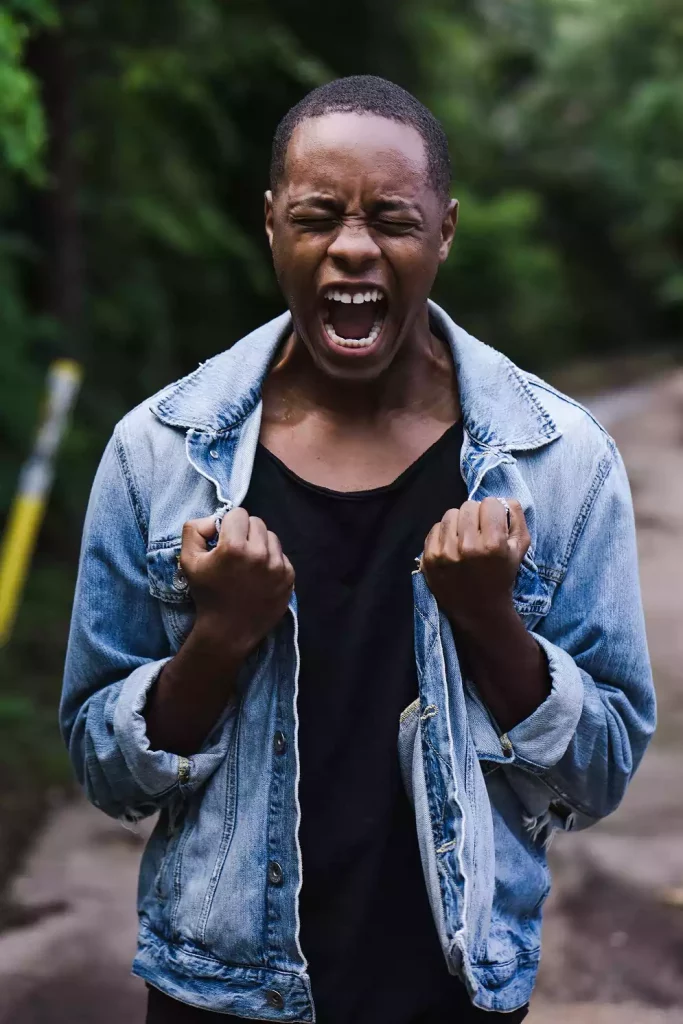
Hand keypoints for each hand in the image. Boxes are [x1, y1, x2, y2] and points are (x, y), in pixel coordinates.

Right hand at [180, 507, 294, 662]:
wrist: (229, 631)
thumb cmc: (207, 595)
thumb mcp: (188, 561)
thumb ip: (194, 530)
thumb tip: (214, 520)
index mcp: (234, 547)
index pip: (239, 513)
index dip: (228, 524)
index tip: (223, 540)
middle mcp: (259, 554)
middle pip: (257, 522)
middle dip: (245, 532)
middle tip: (236, 551)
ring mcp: (277, 566)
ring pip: (271, 537)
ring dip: (260, 544)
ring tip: (248, 563)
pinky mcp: (289, 577)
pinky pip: (281, 555)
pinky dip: (271, 560)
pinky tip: (259, 576)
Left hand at [421, 498, 529, 631]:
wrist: (479, 610)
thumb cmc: (502, 576)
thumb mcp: (520, 549)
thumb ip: (516, 518)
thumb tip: (503, 499)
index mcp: (492, 544)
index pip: (490, 503)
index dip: (494, 512)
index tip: (494, 524)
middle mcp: (466, 548)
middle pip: (468, 506)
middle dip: (476, 515)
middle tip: (479, 531)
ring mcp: (444, 554)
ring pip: (450, 514)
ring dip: (459, 522)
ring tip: (465, 538)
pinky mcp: (429, 559)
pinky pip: (435, 528)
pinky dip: (445, 533)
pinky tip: (453, 547)